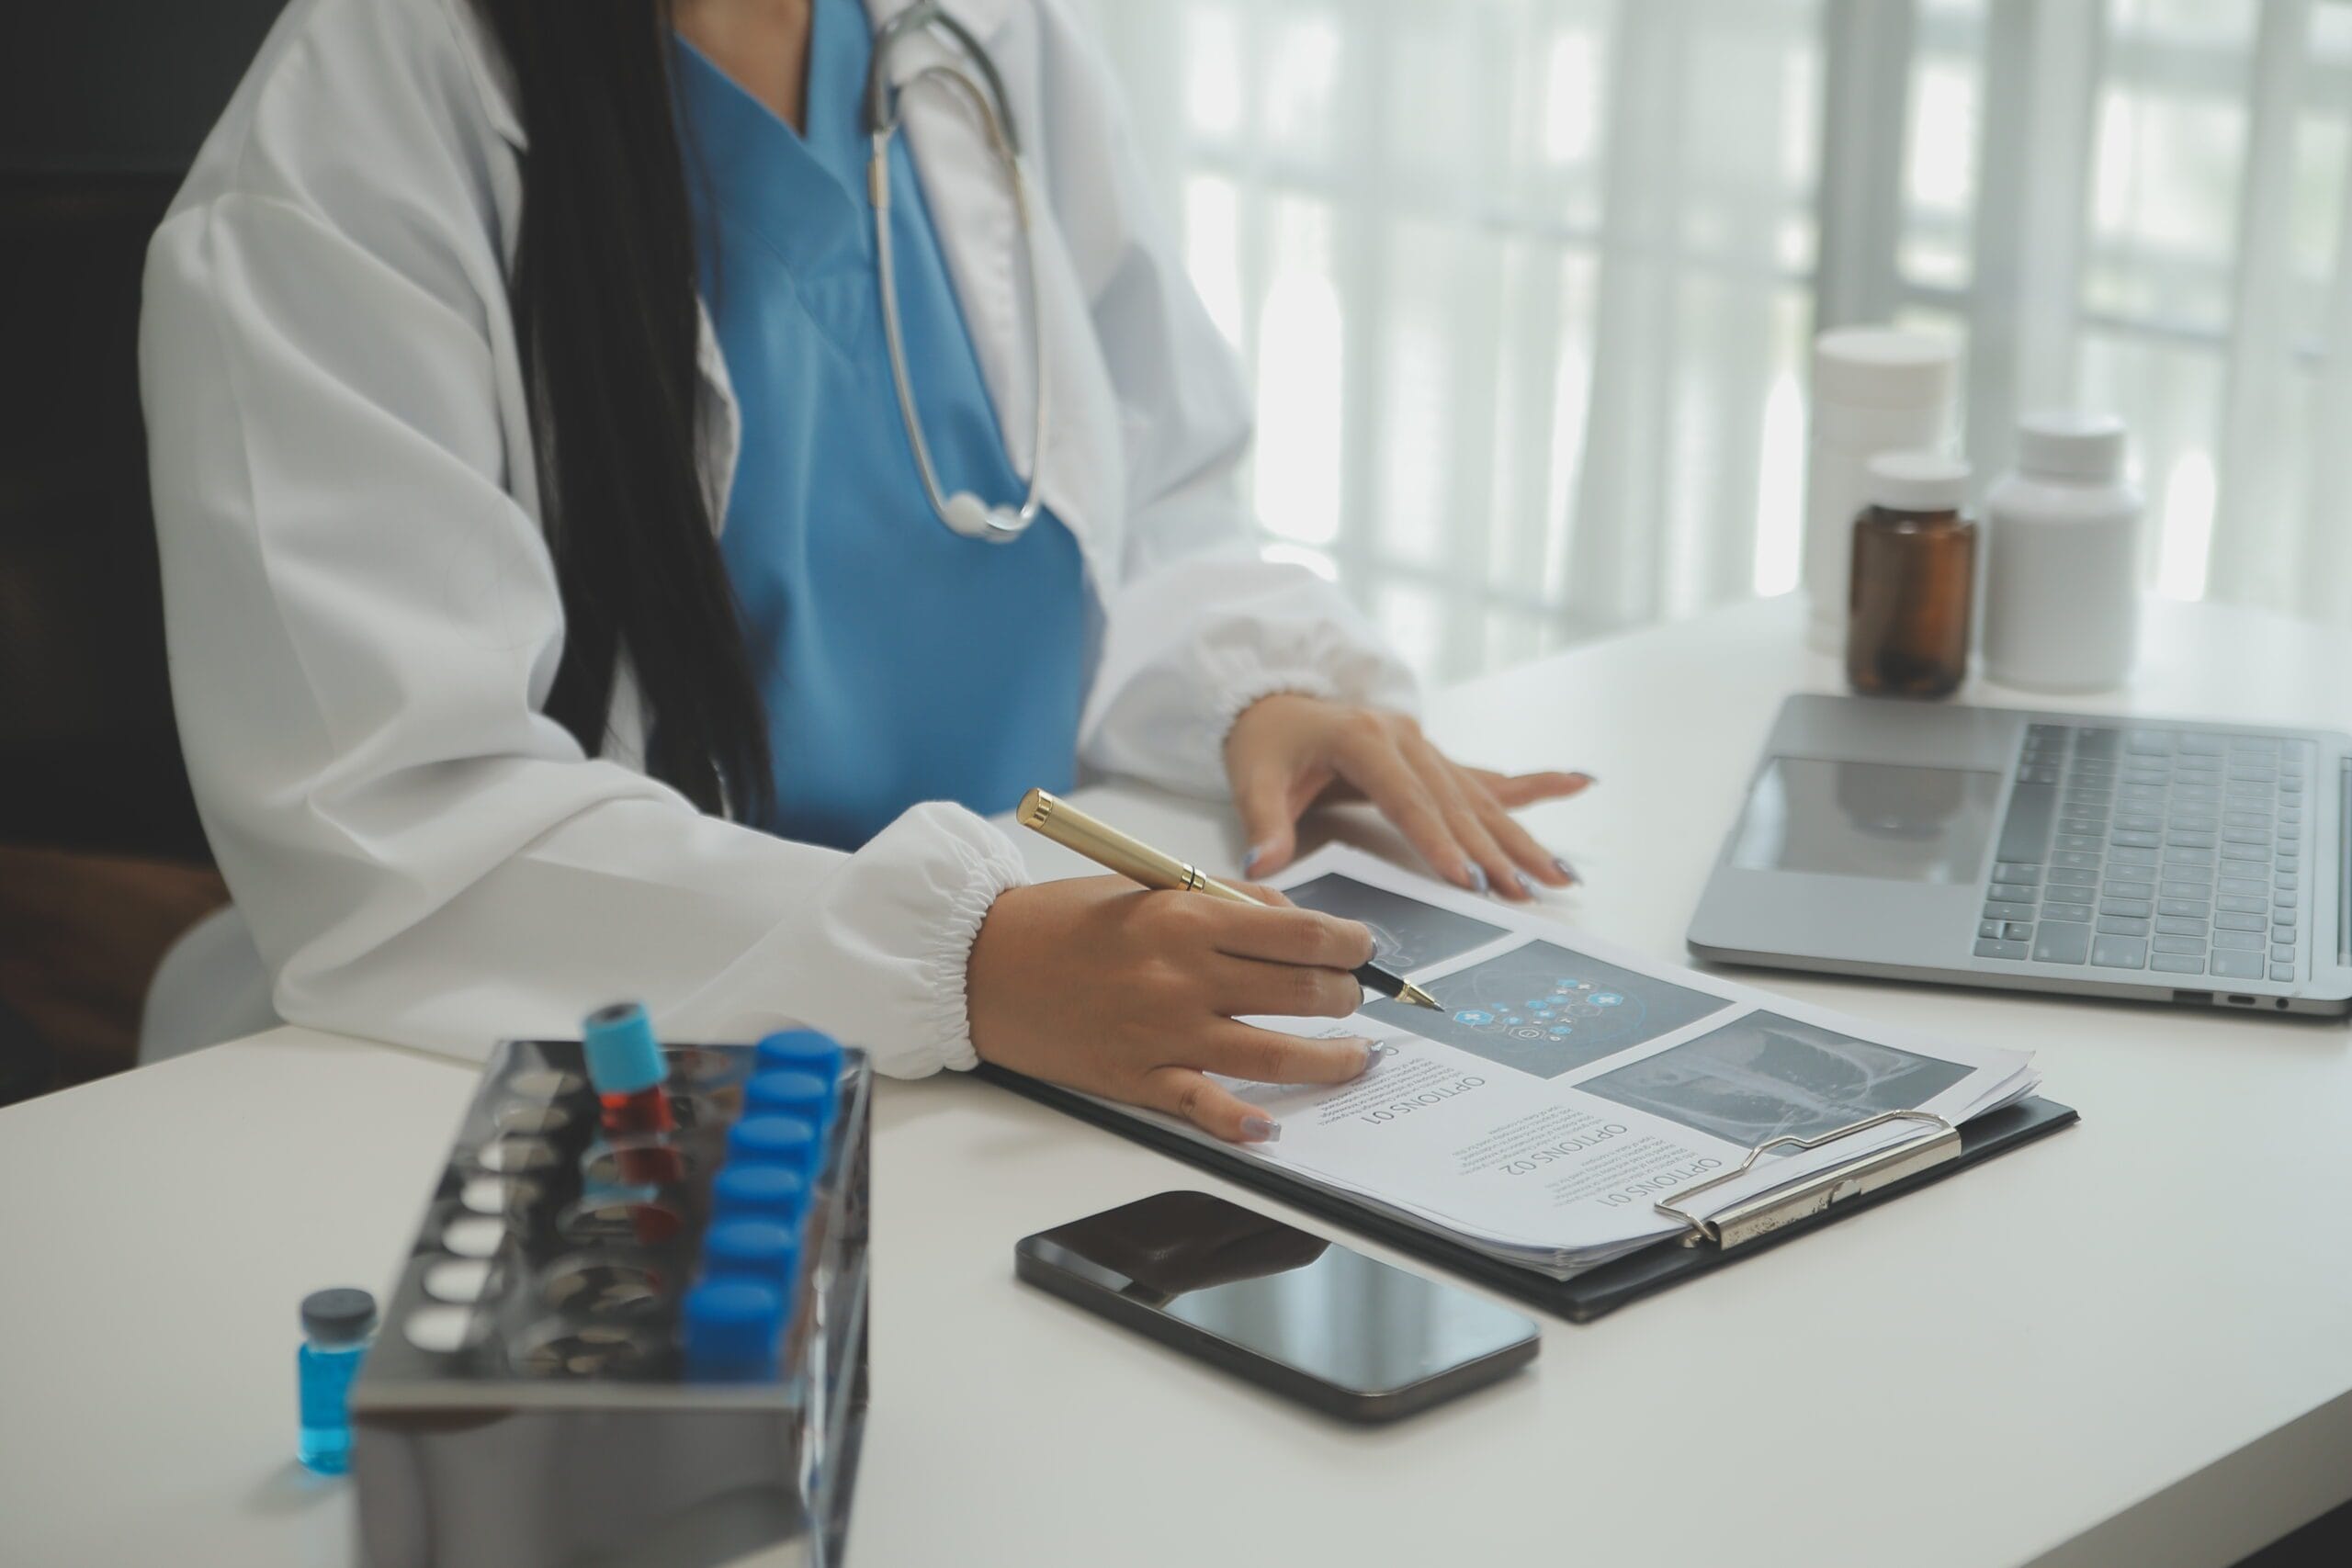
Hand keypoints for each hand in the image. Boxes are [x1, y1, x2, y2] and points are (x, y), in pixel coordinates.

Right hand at [966, 875, 1379, 1141]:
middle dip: (1345, 996)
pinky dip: (1245, 1122)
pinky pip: (1206, 1106)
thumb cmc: (1064, 920)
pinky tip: (1275, 1127)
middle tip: (1353, 997)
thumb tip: (1291, 920)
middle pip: (1300, 992)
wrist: (984, 965)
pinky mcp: (1139, 1078)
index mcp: (1188, 917)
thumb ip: (1222, 900)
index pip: (1300, 933)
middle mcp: (1184, 976)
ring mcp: (1164, 1033)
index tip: (1363, 948)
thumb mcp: (1147, 886)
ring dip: (1329, 1059)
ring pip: (1274, 1054)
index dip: (1349, 943)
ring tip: (1354, 1057)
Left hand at [1224, 694, 1591, 899]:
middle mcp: (1405, 738)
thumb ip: (1262, 823)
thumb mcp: (1252, 778)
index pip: (1406, 799)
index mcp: (1363, 739)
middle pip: (1455, 803)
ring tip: (1557, 875)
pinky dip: (1534, 784)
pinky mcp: (1434, 757)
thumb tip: (1262, 868)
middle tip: (1522, 893)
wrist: (1275, 698)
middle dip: (1491, 852)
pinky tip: (1579, 783)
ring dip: (1518, 837)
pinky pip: (1487, 776)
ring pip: (1479, 798)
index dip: (1436, 840)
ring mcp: (1425, 745)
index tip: (1463, 878)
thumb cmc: (1266, 742)